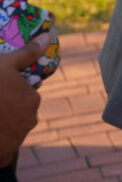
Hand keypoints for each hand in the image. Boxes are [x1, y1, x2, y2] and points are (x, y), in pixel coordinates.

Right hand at [0, 39, 46, 164]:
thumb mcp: (5, 64)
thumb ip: (27, 53)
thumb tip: (46, 37)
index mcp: (32, 99)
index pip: (25, 97)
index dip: (10, 95)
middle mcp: (30, 120)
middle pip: (19, 115)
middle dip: (7, 112)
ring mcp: (17, 138)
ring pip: (11, 132)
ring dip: (2, 129)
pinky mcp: (4, 154)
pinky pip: (4, 152)